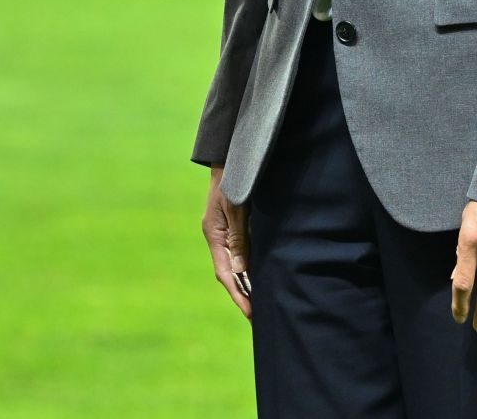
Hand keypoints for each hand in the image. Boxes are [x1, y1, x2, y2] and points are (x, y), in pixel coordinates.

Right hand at [202, 168, 252, 318]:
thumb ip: (239, 239)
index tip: (251, 313)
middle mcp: (219, 237)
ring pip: (238, 265)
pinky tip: (262, 277)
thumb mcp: (236, 209)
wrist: (233, 158)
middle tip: (258, 317)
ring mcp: (226, 233)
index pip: (225, 273)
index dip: (238, 295)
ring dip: (248, 283)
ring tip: (262, 304)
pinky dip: (252, 267)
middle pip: (230, 273)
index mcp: (214, 235)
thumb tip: (242, 271)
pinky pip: (243, 253)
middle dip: (243, 295)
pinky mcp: (235, 227)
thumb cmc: (234, 180)